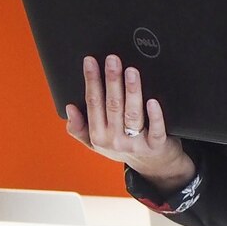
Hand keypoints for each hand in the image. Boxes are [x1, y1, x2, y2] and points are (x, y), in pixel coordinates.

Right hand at [66, 55, 195, 193]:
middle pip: (113, 105)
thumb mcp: (97, 142)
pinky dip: (154, 115)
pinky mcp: (157, 145)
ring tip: (131, 71)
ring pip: (132, 114)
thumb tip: (69, 108)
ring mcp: (136, 144)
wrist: (154, 166)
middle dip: (111, 80)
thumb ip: (80, 128)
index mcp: (98, 136)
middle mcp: (115, 140)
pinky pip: (156, 129)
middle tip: (112, 59)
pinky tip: (153, 100)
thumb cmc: (124, 147)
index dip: (91, 81)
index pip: (93, 103)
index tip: (91, 61)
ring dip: (131, 91)